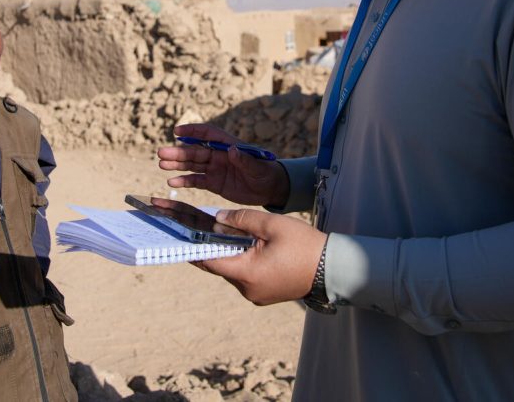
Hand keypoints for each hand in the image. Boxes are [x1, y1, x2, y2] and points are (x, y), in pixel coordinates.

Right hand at [157, 124, 289, 206]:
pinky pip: (196, 181)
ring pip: (192, 165)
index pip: (207, 134)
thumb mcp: (257, 166)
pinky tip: (172, 182)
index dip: (192, 131)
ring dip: (177, 164)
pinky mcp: (214, 183)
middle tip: (161, 153)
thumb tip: (232, 150)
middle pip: (194, 151)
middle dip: (178, 151)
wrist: (270, 189)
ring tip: (162, 165)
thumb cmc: (266, 172)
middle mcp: (218, 155)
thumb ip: (244, 159)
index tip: (177, 131)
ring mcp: (214, 169)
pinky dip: (184, 181)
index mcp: (228, 145)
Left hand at [194, 208, 325, 305]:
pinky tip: (252, 247)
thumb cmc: (303, 245)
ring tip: (236, 234)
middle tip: (208, 227)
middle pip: (220, 265)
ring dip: (232, 254)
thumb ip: (242, 219)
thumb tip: (218, 218)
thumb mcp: (272, 225)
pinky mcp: (265, 295)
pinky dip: (244, 262)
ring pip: (233, 271)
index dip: (194, 247)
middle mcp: (247, 290)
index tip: (181, 235)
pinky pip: (246, 277)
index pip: (208, 261)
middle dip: (215, 246)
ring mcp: (256, 295)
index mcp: (246, 273)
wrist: (333, 268)